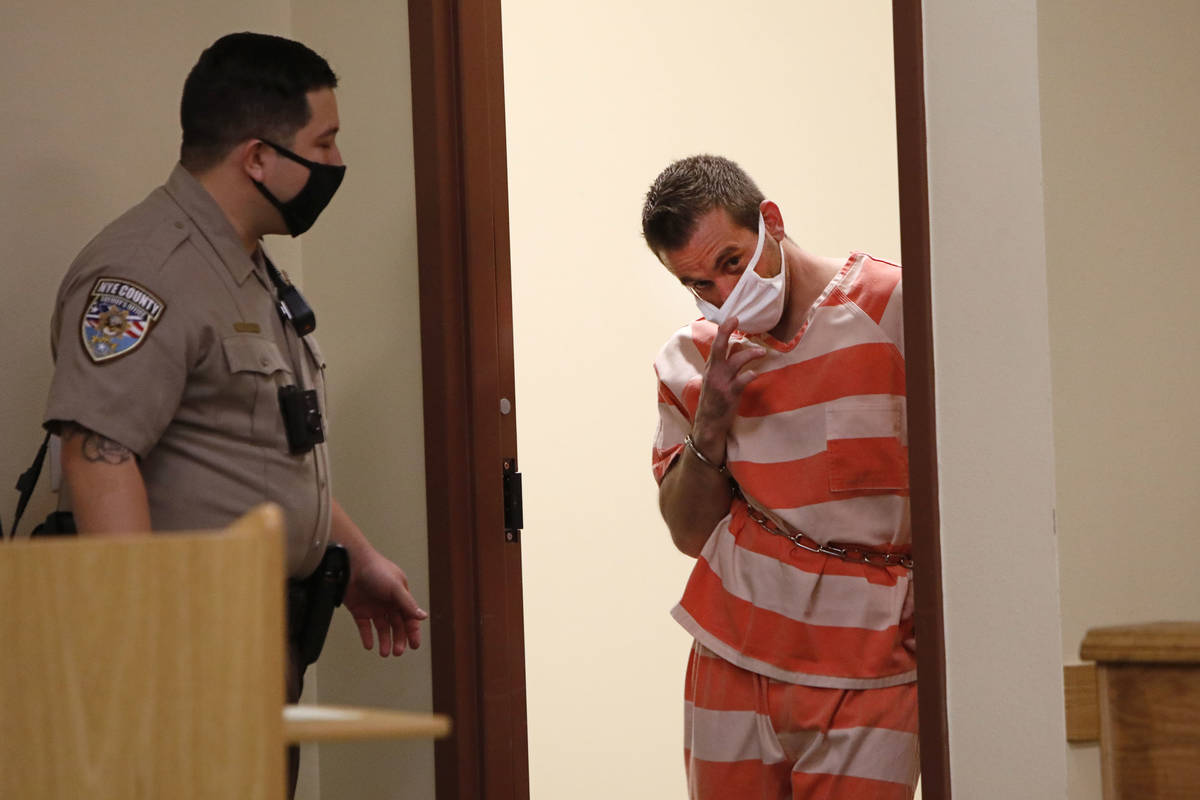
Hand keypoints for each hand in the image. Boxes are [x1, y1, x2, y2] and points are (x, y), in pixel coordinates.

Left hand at [342, 549, 428, 656]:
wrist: (350, 564)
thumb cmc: (375, 570)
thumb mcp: (395, 587)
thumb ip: (408, 604)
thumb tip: (423, 617)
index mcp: (400, 596)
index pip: (409, 617)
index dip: (413, 632)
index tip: (414, 646)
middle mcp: (388, 603)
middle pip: (396, 625)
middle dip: (399, 639)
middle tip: (398, 652)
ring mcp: (374, 607)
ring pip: (382, 628)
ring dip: (384, 641)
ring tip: (384, 653)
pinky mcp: (359, 610)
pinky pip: (365, 627)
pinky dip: (367, 636)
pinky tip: (369, 645)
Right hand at [692, 316, 764, 458]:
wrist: (708, 424)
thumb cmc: (715, 401)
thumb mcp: (715, 380)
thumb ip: (725, 364)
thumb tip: (738, 345)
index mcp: (711, 368)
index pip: (716, 345)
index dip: (723, 330)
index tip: (733, 318)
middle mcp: (714, 372)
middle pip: (719, 347)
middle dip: (726, 331)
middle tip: (737, 320)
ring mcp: (721, 383)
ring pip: (735, 361)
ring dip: (751, 353)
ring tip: (763, 352)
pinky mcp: (729, 394)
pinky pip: (742, 380)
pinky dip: (751, 374)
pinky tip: (756, 374)